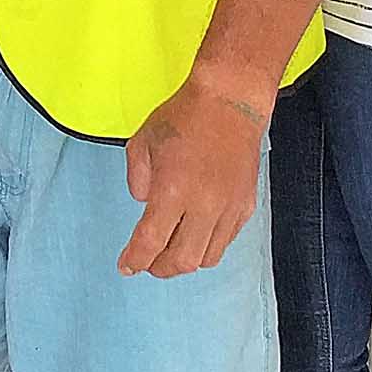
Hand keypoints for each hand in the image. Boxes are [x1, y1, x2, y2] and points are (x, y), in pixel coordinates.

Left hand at [121, 70, 271, 276]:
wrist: (230, 103)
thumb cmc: (183, 118)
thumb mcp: (142, 142)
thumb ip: (137, 179)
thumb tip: (145, 204)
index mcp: (173, 190)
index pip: (151, 241)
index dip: (136, 259)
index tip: (126, 266)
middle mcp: (204, 205)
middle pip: (182, 260)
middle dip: (160, 268)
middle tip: (146, 264)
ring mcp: (229, 208)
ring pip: (207, 257)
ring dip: (185, 261)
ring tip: (169, 252)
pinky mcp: (245, 206)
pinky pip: (226, 241)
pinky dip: (207, 247)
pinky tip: (194, 237)